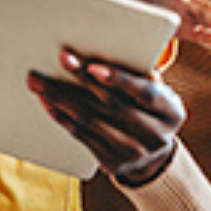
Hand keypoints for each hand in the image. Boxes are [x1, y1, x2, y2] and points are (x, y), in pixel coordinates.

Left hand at [28, 49, 185, 185]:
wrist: (152, 155)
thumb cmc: (148, 108)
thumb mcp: (156, 92)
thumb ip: (139, 74)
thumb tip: (110, 48)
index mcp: (171, 112)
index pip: (144, 93)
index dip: (118, 79)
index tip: (92, 67)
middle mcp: (155, 136)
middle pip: (112, 105)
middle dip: (82, 80)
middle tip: (61, 59)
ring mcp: (133, 153)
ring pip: (91, 120)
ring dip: (61, 98)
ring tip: (39, 81)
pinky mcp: (111, 163)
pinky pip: (80, 136)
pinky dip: (61, 116)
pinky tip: (47, 101)